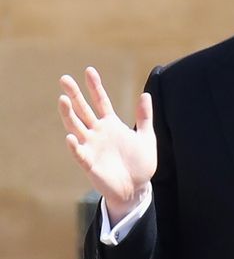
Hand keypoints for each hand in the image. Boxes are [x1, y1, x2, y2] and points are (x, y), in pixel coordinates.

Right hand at [58, 66, 156, 223]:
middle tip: (64, 78)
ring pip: (76, 127)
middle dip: (74, 95)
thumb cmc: (140, 163)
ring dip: (69, 114)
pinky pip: (80, 153)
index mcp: (112, 125)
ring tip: (62, 99)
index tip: (89, 70)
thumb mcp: (146, 136)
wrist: (137, 188)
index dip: (95, 87)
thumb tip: (145, 94)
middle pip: (83, 110)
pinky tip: (71, 136)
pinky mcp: (89, 164)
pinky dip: (75, 145)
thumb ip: (144, 116)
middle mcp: (98, 133)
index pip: (101, 101)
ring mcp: (92, 147)